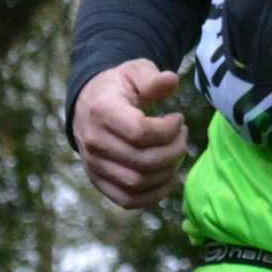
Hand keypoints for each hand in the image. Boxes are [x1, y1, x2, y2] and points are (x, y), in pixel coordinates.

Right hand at [73, 60, 187, 209]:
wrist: (89, 103)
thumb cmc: (119, 87)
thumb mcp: (135, 72)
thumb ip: (153, 78)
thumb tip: (172, 81)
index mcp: (101, 111)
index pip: (141, 133)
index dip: (168, 129)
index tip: (178, 118)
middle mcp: (93, 141)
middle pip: (143, 161)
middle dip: (174, 151)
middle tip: (182, 136)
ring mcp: (93, 165)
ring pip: (138, 183)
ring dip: (168, 172)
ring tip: (175, 152)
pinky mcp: (98, 181)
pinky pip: (128, 200)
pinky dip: (154, 194)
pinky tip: (168, 176)